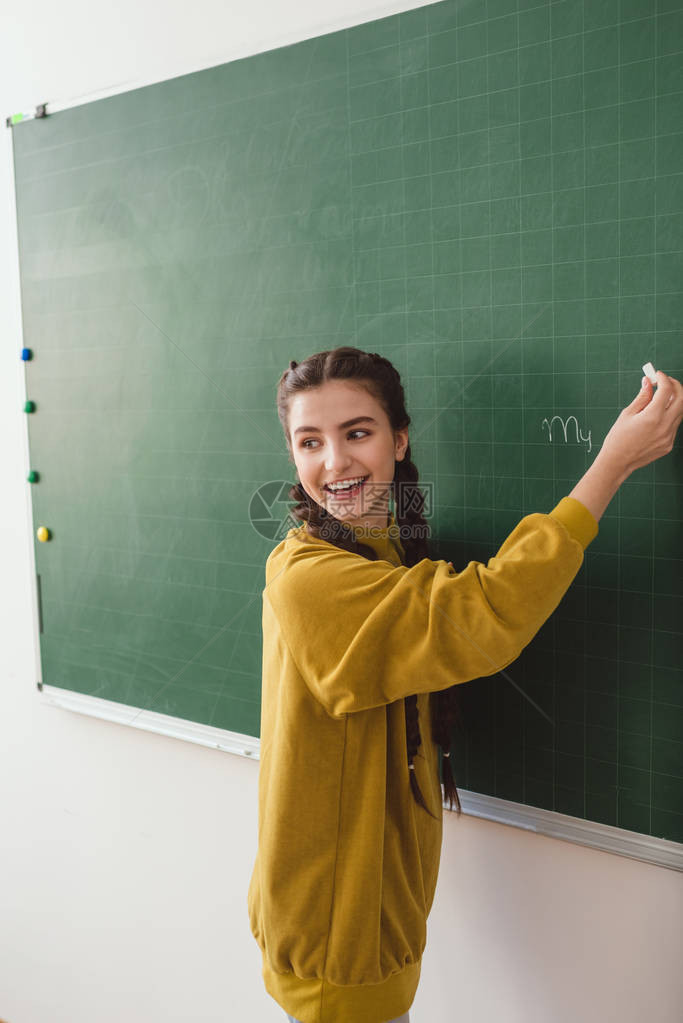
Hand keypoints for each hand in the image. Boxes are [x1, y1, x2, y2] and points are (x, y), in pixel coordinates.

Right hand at [568, 370, 682, 521]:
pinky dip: (669, 415)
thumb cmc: (618, 438)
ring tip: (659, 398)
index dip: (663, 379)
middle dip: (675, 386)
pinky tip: (656, 415)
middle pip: (682, 399)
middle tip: (665, 382)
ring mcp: (669, 436)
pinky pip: (674, 424)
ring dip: (673, 401)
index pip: (667, 390)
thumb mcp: (627, 414)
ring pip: (680, 412)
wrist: (618, 462)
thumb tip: (648, 382)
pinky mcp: (669, 444)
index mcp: (652, 416)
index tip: (657, 375)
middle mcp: (665, 426)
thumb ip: (642, 397)